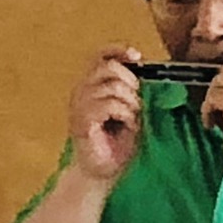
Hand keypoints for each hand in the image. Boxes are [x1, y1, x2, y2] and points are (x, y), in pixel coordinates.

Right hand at [66, 47, 147, 186]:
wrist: (102, 172)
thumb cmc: (117, 142)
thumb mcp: (131, 109)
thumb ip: (132, 89)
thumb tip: (144, 72)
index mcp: (92, 85)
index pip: (101, 56)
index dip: (117, 50)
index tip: (136, 56)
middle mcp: (81, 91)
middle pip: (108, 67)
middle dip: (131, 83)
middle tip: (137, 104)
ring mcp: (79, 106)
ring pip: (112, 88)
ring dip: (131, 104)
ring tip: (132, 119)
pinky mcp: (81, 122)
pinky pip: (109, 105)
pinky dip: (125, 114)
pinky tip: (128, 126)